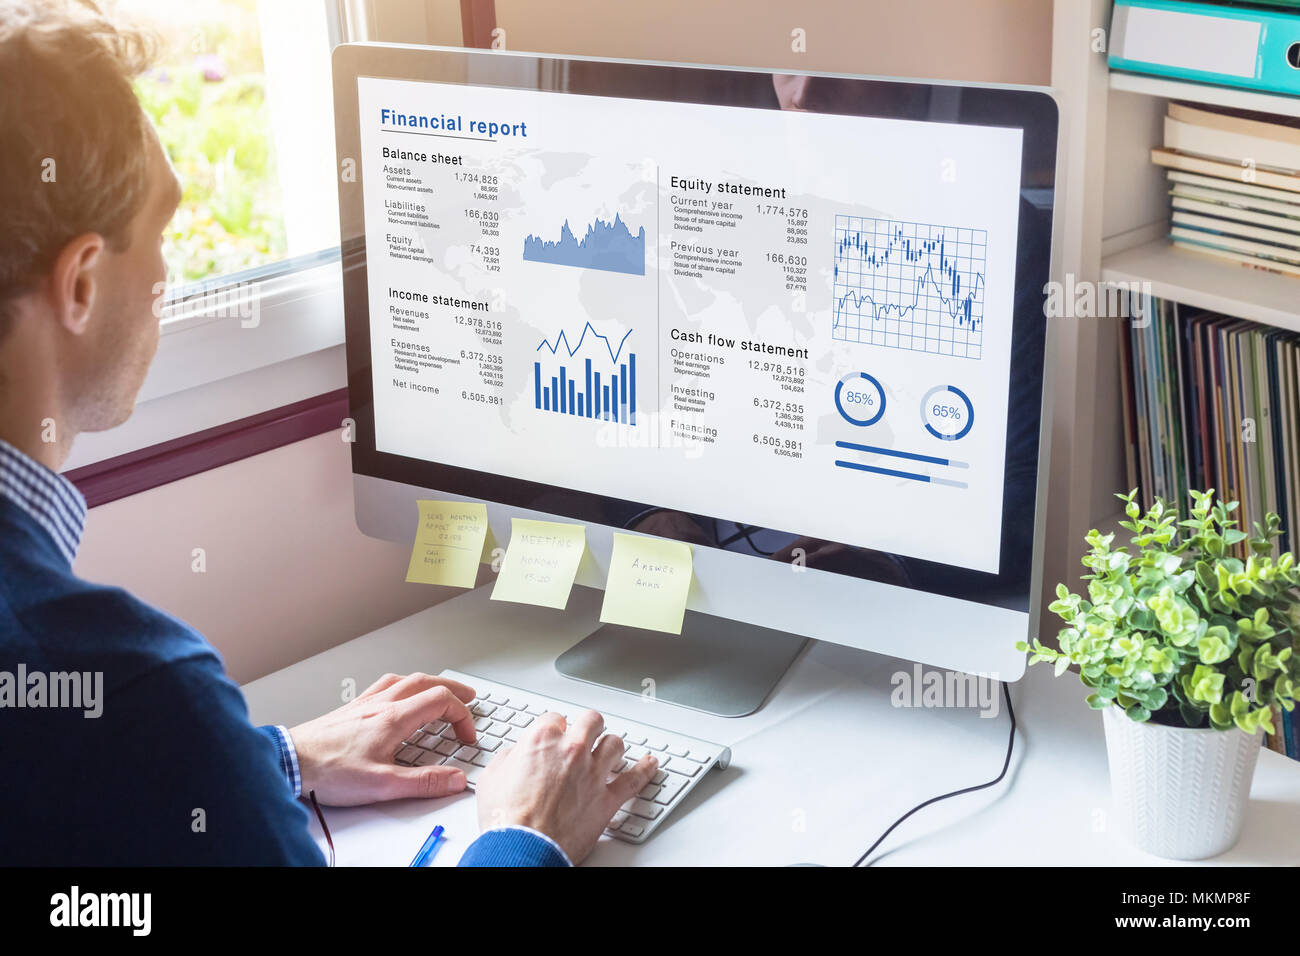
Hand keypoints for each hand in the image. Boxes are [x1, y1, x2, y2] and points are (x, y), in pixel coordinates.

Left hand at [289, 672, 477, 805]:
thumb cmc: (328, 771)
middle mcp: (381, 704)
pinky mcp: (351, 708)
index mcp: (393, 718)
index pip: (441, 701)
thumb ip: (422, 782)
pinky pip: (385, 684)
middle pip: (427, 682)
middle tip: (469, 697)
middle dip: (453, 689)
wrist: (290, 761)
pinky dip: (403, 684)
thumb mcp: (382, 785)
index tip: (467, 737)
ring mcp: (365, 703)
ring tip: (440, 690)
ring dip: (429, 682)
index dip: (462, 716)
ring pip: (405, 679)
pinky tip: (398, 693)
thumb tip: (455, 780)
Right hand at [475, 710, 658, 863]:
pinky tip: (650, 764)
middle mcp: (572, 750)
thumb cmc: (506, 819)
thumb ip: (508, 758)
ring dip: (611, 746)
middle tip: (586, 733)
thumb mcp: (492, 778)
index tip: (556, 734)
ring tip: (609, 750)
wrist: (522, 849)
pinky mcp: (608, 798)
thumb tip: (515, 755)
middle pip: (591, 721)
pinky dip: (645, 770)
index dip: (555, 727)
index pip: (555, 717)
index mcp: (542, 740)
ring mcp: (593, 773)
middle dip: (588, 726)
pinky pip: (635, 779)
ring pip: (615, 744)